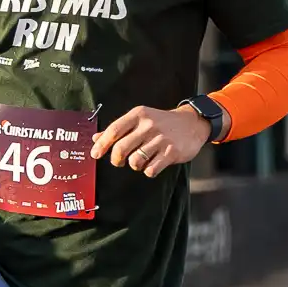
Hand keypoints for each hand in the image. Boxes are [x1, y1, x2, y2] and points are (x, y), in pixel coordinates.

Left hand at [91, 104, 209, 177]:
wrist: (192, 123)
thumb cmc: (163, 122)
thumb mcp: (141, 119)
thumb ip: (119, 129)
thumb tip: (96, 138)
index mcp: (138, 115)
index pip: (114, 130)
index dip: (101, 145)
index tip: (95, 154)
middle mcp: (148, 125)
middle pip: (121, 148)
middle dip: (116, 160)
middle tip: (118, 162)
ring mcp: (160, 139)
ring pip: (135, 161)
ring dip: (134, 165)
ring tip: (140, 161)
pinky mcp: (171, 152)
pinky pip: (151, 169)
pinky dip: (148, 171)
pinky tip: (153, 164)